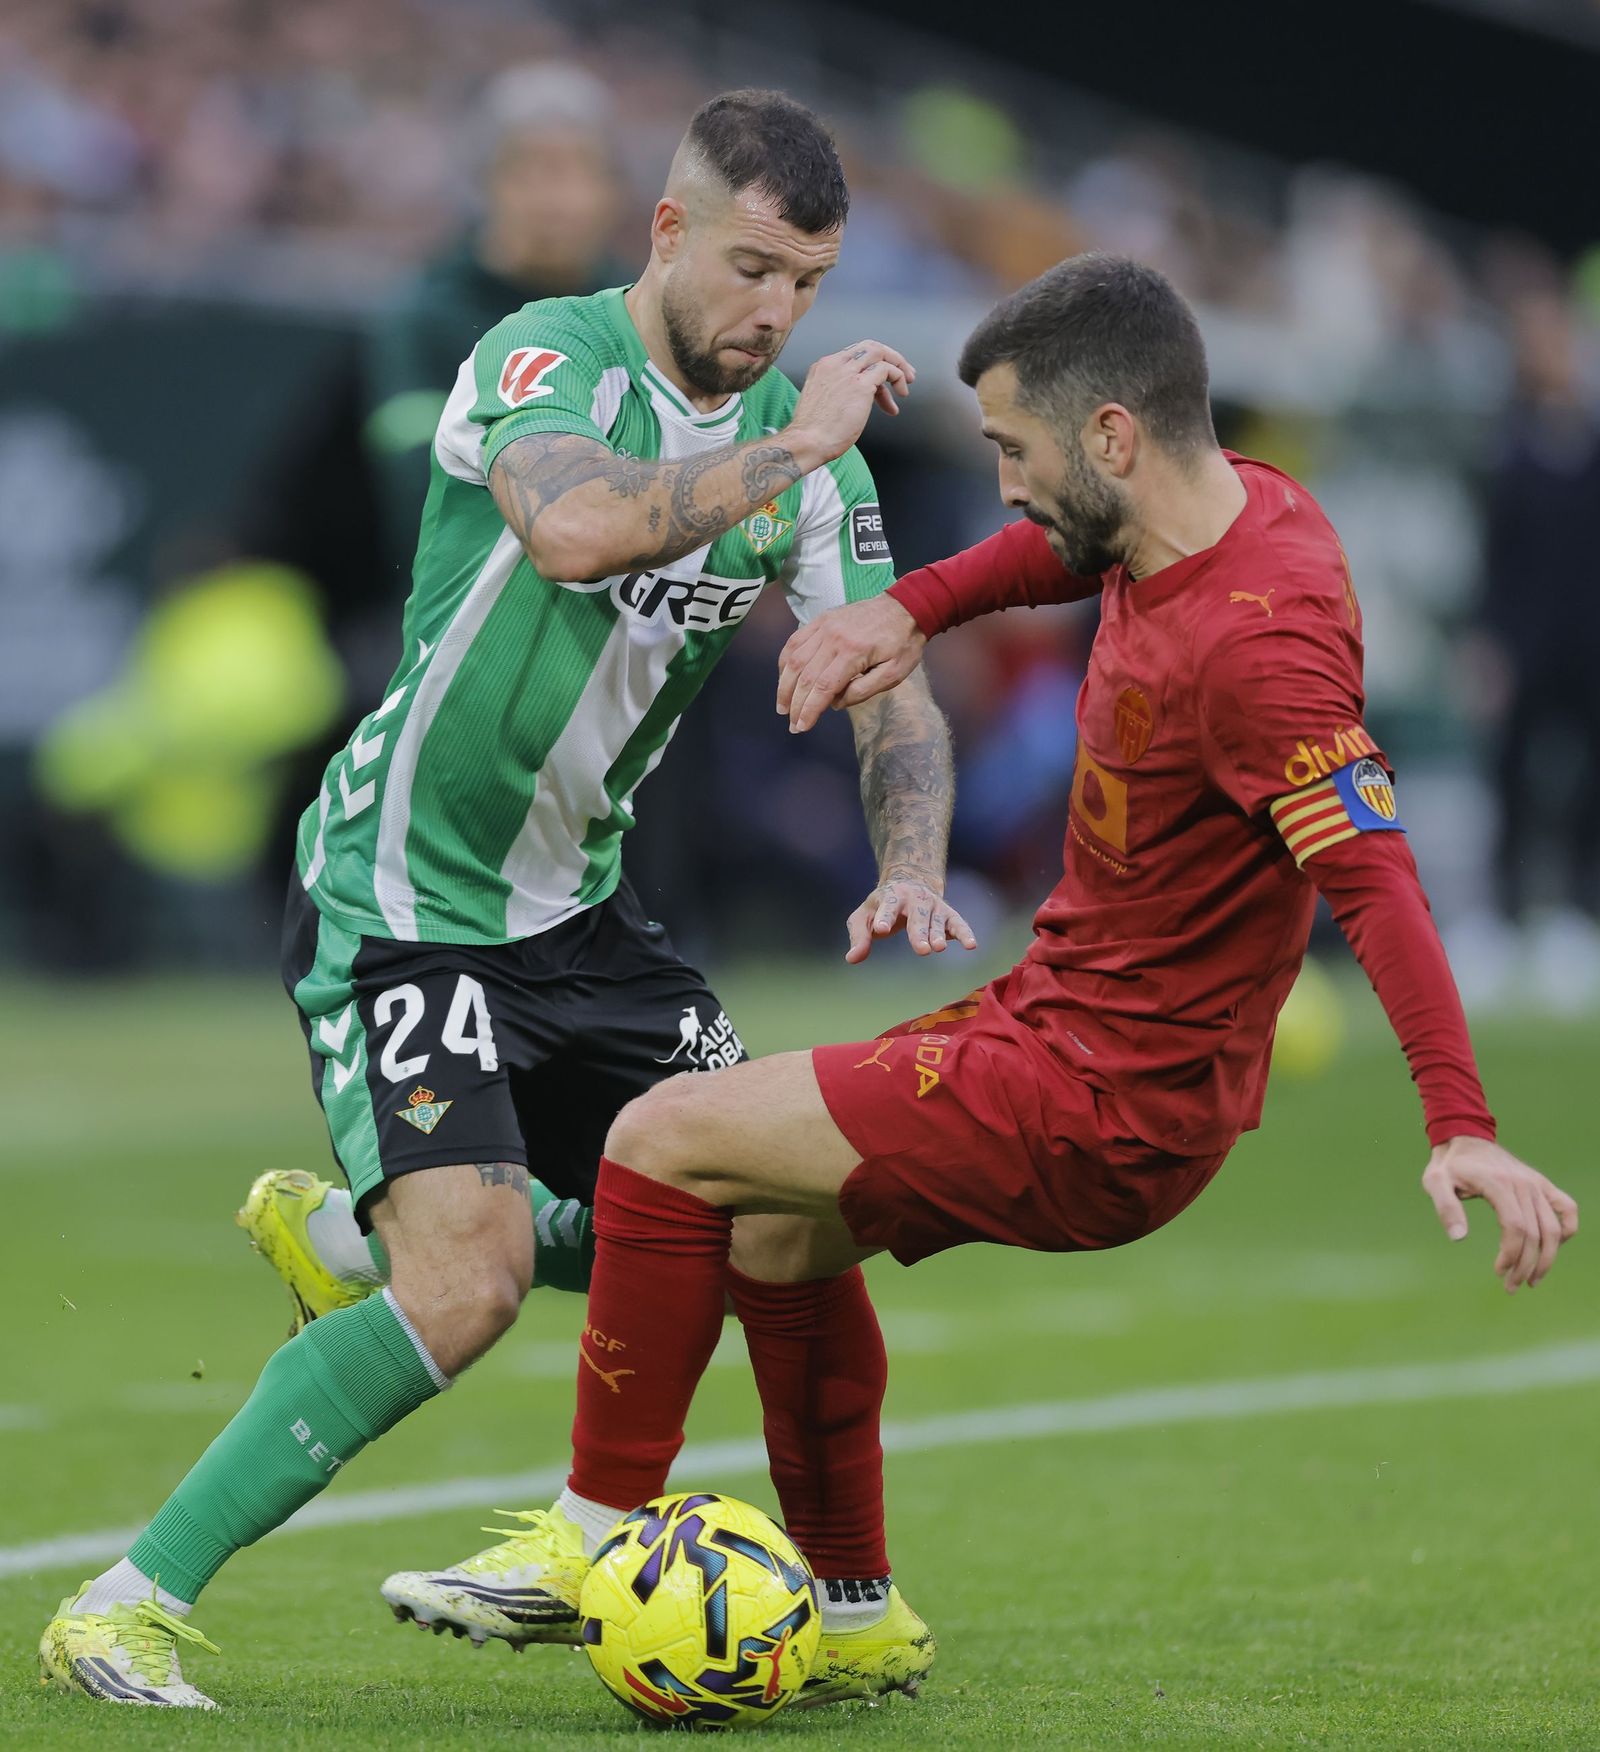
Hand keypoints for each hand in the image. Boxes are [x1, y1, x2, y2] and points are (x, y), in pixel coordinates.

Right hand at [778, 595, 926, 731]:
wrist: (907, 606)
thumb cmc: (903, 643)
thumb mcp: (894, 673)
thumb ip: (864, 691)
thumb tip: (836, 704)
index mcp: (854, 653)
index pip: (824, 688)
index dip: (810, 710)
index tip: (801, 727)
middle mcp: (834, 638)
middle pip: (805, 676)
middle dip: (795, 704)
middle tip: (792, 724)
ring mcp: (825, 626)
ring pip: (794, 659)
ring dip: (784, 685)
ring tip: (782, 705)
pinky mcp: (821, 620)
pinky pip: (795, 641)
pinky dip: (785, 661)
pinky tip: (784, 677)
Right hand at [784, 340, 914, 465]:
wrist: (807, 442)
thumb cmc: (813, 433)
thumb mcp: (823, 403)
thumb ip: (838, 393)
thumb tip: (860, 400)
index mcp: (823, 367)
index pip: (854, 355)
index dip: (872, 365)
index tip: (882, 380)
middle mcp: (835, 364)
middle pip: (869, 347)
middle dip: (891, 357)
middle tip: (904, 373)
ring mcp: (847, 372)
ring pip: (880, 352)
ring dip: (899, 366)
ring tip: (907, 383)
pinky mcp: (860, 385)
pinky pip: (887, 370)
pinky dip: (897, 378)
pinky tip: (899, 396)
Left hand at [845, 871, 975, 963]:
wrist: (910, 881)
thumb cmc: (882, 906)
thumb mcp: (864, 916)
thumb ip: (859, 936)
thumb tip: (852, 958)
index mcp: (891, 897)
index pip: (887, 907)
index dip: (885, 917)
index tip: (881, 929)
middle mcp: (915, 899)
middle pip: (917, 916)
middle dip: (919, 932)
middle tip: (922, 949)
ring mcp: (933, 906)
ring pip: (937, 920)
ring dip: (939, 934)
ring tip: (938, 948)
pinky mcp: (948, 914)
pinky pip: (958, 923)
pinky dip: (965, 933)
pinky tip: (971, 945)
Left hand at [1421, 1136, 1577, 1291]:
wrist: (1465, 1137)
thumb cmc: (1449, 1164)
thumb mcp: (1434, 1181)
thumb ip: (1445, 1207)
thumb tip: (1458, 1238)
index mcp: (1497, 1183)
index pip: (1515, 1227)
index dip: (1511, 1255)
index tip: (1498, 1272)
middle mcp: (1523, 1184)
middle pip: (1536, 1233)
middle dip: (1526, 1266)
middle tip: (1511, 1286)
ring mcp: (1535, 1184)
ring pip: (1553, 1228)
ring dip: (1547, 1258)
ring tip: (1532, 1280)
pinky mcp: (1542, 1184)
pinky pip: (1566, 1208)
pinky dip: (1566, 1230)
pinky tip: (1554, 1248)